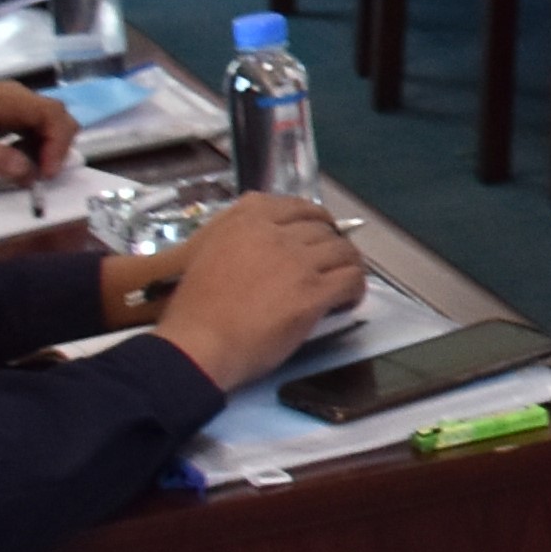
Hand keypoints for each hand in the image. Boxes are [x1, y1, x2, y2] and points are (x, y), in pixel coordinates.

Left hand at [0, 78, 73, 186]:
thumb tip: (28, 170)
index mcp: (5, 99)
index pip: (52, 115)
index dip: (58, 144)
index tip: (45, 173)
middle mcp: (14, 95)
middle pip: (56, 116)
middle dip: (57, 147)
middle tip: (41, 175)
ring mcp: (9, 101)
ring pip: (47, 121)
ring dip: (45, 148)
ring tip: (27, 172)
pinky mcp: (3, 111)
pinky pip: (31, 125)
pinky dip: (33, 145)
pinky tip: (16, 160)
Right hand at [126, 192, 366, 392]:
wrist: (199, 345)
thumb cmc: (195, 309)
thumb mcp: (205, 253)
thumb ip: (237, 236)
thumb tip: (264, 235)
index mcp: (245, 219)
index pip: (297, 206)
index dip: (315, 219)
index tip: (319, 232)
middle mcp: (274, 233)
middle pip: (322, 229)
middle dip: (331, 245)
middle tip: (330, 263)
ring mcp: (296, 261)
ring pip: (342, 251)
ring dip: (347, 265)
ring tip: (344, 281)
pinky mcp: (313, 290)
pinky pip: (351, 279)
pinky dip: (355, 288)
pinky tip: (348, 299)